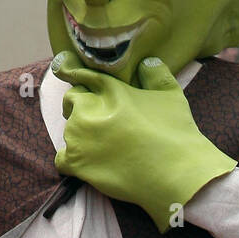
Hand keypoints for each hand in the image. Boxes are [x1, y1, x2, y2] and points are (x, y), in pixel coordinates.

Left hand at [51, 51, 235, 231]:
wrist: (176, 175)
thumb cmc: (176, 133)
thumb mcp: (170, 95)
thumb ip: (155, 73)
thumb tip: (146, 62)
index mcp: (108, 89)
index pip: (82, 75)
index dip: (74, 74)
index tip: (65, 70)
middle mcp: (88, 108)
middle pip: (71, 101)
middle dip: (79, 108)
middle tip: (96, 121)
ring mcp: (79, 136)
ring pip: (68, 131)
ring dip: (80, 137)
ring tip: (102, 148)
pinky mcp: (76, 162)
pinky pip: (62, 160)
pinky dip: (73, 163)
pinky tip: (88, 166)